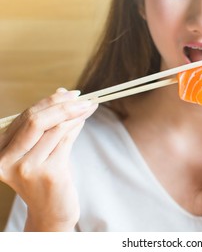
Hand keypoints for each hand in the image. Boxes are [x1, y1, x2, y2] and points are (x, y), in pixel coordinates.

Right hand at [0, 88, 97, 230]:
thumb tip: (62, 92)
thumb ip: (48, 124)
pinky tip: (84, 120)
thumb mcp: (41, 149)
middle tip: (83, 98)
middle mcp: (6, 160)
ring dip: (75, 114)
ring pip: (53, 129)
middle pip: (35, 120)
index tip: (69, 93)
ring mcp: (27, 168)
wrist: (52, 213)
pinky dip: (76, 127)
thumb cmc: (46, 179)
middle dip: (62, 105)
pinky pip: (65, 141)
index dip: (48, 102)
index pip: (24, 118)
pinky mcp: (49, 174)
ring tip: (89, 107)